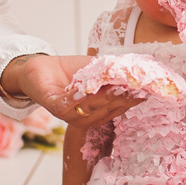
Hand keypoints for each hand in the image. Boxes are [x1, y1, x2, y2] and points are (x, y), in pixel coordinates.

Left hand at [8, 55, 140, 127]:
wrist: (40, 68)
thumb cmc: (69, 71)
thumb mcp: (95, 69)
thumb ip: (113, 73)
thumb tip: (139, 69)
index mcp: (99, 110)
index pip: (120, 106)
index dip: (132, 98)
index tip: (145, 89)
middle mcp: (86, 117)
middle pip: (106, 108)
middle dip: (120, 98)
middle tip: (133, 86)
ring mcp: (70, 114)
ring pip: (89, 109)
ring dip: (101, 98)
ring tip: (114, 87)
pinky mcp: (53, 106)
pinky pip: (65, 106)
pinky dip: (74, 99)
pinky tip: (83, 91)